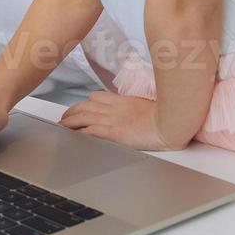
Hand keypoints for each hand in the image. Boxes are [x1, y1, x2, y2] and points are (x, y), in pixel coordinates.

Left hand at [59, 92, 179, 149]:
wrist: (171, 122)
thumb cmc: (165, 115)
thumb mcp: (147, 105)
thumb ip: (135, 107)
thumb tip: (132, 112)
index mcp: (122, 100)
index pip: (97, 97)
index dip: (85, 103)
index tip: (79, 108)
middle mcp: (114, 108)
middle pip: (85, 106)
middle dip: (72, 112)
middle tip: (65, 118)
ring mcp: (112, 119)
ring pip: (83, 117)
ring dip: (70, 122)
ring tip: (62, 127)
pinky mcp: (113, 132)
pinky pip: (90, 132)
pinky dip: (79, 134)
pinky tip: (73, 137)